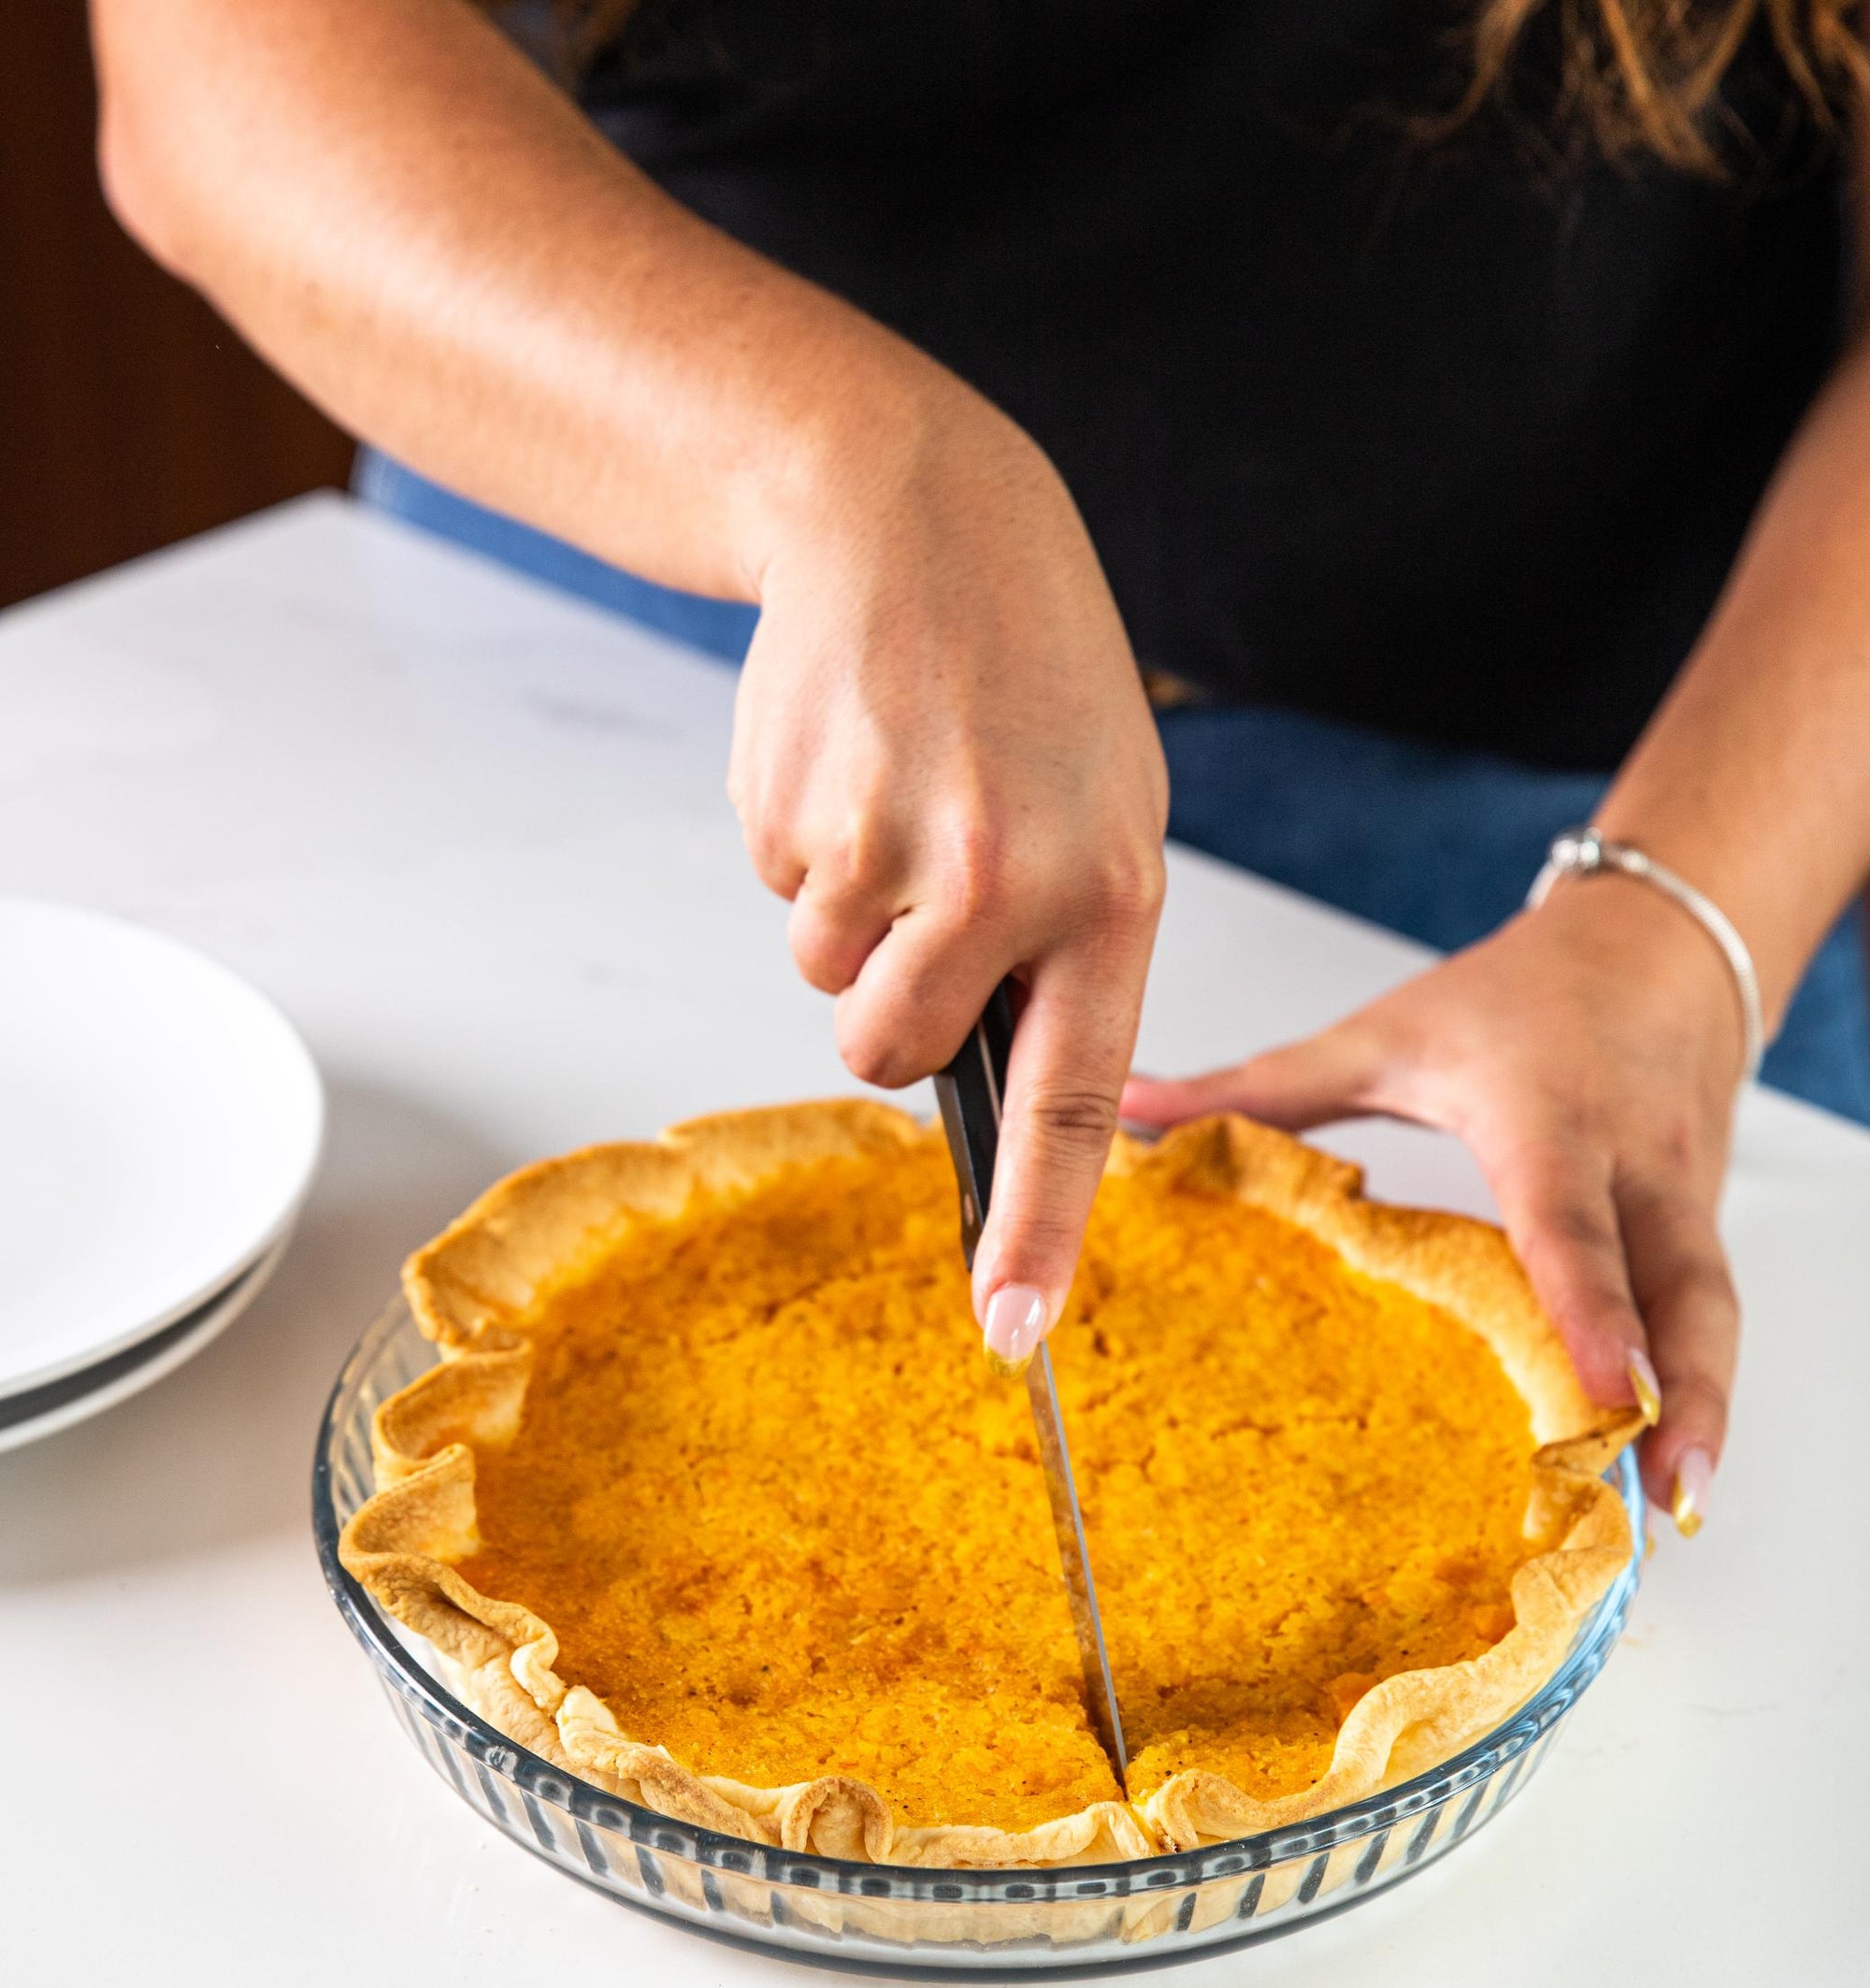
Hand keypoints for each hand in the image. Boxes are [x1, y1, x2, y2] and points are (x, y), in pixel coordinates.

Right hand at [731, 380, 1167, 1357]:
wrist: (911, 510)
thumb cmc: (1023, 676)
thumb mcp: (1099, 804)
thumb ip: (1062, 945)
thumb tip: (987, 1083)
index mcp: (1112, 892)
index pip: (1074, 1099)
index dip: (1039, 1228)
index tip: (1012, 1332)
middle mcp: (1008, 882)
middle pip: (892, 1052)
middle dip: (883, 1003)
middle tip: (920, 889)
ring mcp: (893, 848)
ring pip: (824, 977)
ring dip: (842, 913)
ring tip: (897, 791)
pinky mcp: (797, 813)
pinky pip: (778, 897)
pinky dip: (800, 847)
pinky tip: (851, 756)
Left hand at [1122, 876, 1746, 1528]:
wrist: (1660, 945)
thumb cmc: (1518, 994)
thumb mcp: (1383, 1035)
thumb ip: (1257, 1090)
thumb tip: (1131, 1114)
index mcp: (1545, 1114)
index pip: (1568, 1220)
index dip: (1590, 1305)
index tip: (1610, 1387)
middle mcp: (1633, 1161)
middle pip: (1676, 1288)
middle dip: (1682, 1392)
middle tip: (1663, 1492)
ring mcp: (1686, 1198)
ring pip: (1710, 1313)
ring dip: (1704, 1413)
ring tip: (1677, 1509)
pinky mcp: (1706, 1228)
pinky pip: (1709, 1317)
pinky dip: (1702, 1394)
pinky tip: (1673, 1472)